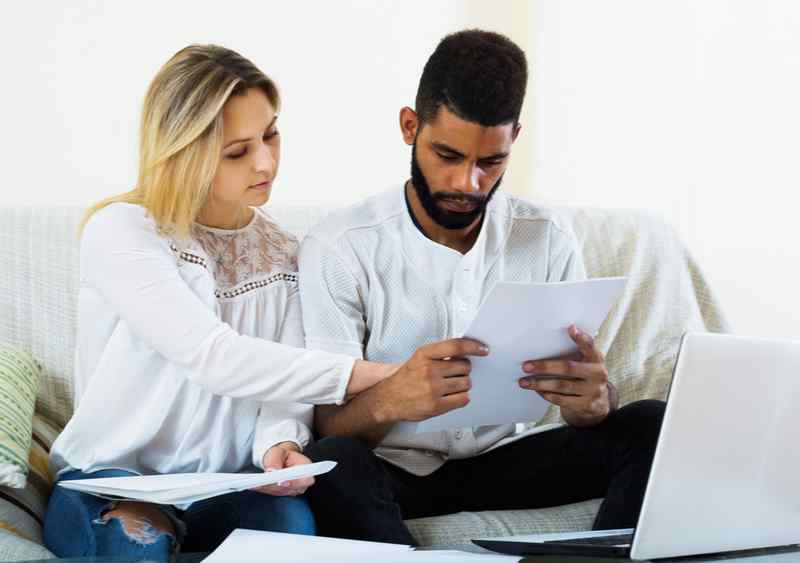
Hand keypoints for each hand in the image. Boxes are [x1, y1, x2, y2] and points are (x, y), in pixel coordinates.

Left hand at [253, 442, 314, 495]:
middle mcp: (301, 482)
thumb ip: (275, 460)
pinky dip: (264, 489)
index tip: (280, 482)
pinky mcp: (283, 492)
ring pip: (280, 492)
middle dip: (275, 486)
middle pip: (290, 488)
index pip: (305, 479)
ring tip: (254, 483)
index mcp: (306, 468)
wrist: (279, 458)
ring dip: (267, 488)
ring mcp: (293, 489)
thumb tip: (271, 471)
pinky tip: (254, 485)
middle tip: (261, 482)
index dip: (294, 482)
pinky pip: (274, 493)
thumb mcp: (278, 451)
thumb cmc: (281, 454)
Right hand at [374, 338, 488, 422]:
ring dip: (462, 385)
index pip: (456, 346)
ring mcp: (433, 389)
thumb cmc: (406, 379)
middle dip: (463, 370)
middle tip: (454, 374)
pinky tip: (451, 396)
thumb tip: (466, 352)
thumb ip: (440, 354)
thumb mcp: (419, 359)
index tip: (483, 349)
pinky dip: (461, 397)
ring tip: (449, 386)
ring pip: (466, 383)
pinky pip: (463, 399)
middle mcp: (429, 370)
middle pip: (465, 366)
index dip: (473, 346)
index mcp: (424, 354)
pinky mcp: (436, 406)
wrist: (388, 399)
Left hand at [518, 325, 611, 426]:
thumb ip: (574, 352)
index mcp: (596, 359)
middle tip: (526, 366)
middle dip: (545, 367)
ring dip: (540, 383)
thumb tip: (549, 339)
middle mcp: (598, 374)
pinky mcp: (586, 405)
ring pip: (562, 386)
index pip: (590, 346)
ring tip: (524, 381)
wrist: (598, 402)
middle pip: (569, 368)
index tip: (570, 328)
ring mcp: (593, 391)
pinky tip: (537, 390)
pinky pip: (562, 399)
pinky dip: (547, 394)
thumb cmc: (584, 375)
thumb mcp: (585, 362)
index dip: (581, 338)